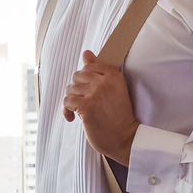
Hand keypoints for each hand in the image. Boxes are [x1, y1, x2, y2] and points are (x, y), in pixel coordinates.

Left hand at [62, 49, 139, 165]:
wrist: (126, 138)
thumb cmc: (118, 116)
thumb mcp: (112, 89)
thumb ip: (98, 70)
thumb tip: (86, 53)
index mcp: (115, 76)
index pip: (89, 67)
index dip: (84, 80)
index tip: (88, 91)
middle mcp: (106, 82)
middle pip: (77, 76)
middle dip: (77, 90)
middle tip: (83, 102)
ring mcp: (96, 94)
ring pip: (70, 89)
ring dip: (72, 101)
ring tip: (79, 111)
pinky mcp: (87, 107)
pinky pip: (67, 101)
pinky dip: (67, 110)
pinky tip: (73, 118)